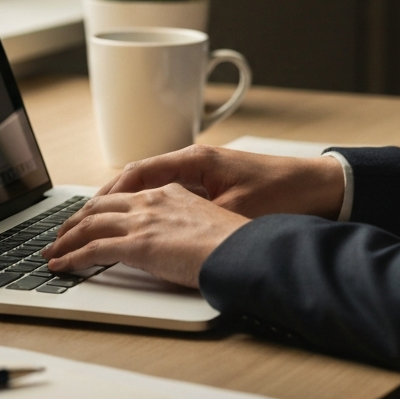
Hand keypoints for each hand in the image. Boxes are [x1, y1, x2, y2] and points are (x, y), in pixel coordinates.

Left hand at [42, 183, 248, 287]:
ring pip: (89, 224)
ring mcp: (142, 221)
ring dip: (65, 239)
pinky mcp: (137, 244)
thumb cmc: (234, 242)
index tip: (88, 218)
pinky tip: (61, 266)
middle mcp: (152, 201)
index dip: (100, 207)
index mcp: (170, 192)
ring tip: (52, 252)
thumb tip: (172, 242)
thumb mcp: (206, 223)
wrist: (243, 249)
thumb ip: (182, 226)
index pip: (124, 196)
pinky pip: (92, 250)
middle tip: (60, 234)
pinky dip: (71, 257)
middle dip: (75, 220)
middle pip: (99, 205)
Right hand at [96, 144, 345, 219]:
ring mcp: (203, 171)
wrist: (322, 186)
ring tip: (95, 221)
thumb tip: (167, 237)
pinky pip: (167, 191)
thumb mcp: (239, 212)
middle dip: (105, 199)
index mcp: (197, 161)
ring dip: (123, 201)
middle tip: (77, 221)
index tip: (85, 213)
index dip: (109, 194)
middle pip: (137, 176)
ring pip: (150, 184)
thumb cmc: (286, 193)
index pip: (139, 172)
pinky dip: (146, 204)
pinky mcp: (214, 184)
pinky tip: (136, 222)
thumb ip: (201, 222)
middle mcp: (195, 161)